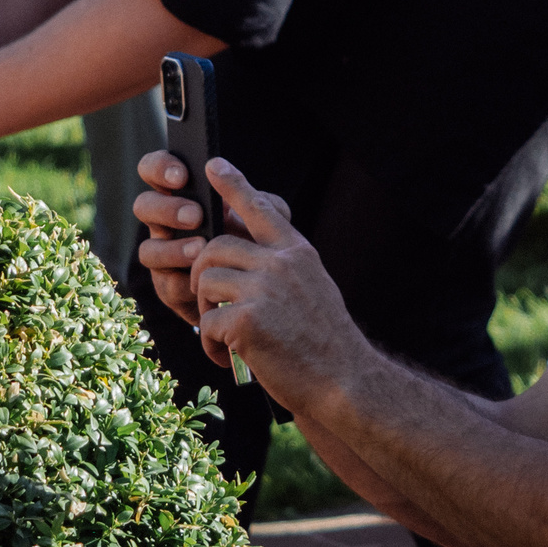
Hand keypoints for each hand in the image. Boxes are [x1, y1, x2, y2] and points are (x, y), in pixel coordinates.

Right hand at [131, 148, 286, 323]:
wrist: (254, 293)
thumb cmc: (254, 243)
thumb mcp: (263, 220)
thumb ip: (260, 204)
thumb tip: (249, 191)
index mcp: (184, 193)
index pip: (156, 168)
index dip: (161, 166)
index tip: (182, 175)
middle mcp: (167, 221)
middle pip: (144, 206)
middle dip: (166, 208)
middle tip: (196, 215)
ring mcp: (164, 254)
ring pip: (147, 248)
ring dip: (173, 248)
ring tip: (201, 248)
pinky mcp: (168, 286)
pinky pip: (164, 283)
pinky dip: (183, 280)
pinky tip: (200, 279)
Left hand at [186, 158, 363, 403]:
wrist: (344, 381)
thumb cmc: (326, 341)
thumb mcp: (312, 287)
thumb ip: (281, 266)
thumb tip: (243, 253)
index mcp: (297, 252)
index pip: (260, 207)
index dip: (233, 185)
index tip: (213, 165)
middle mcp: (281, 263)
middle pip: (215, 247)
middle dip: (203, 275)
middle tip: (212, 307)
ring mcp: (264, 290)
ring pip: (205, 282)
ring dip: (205, 311)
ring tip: (224, 336)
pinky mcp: (247, 321)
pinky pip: (207, 323)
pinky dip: (211, 345)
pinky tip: (229, 358)